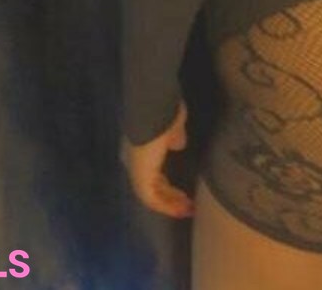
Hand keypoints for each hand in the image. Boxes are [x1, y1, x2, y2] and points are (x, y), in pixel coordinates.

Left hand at [120, 100, 194, 218]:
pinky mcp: (140, 178)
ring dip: (170, 204)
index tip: (181, 192)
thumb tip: (177, 144)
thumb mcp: (172, 127)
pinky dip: (167, 206)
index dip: (166, 185)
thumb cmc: (163, 115)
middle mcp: (134, 163)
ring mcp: (136, 171)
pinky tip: (180, 209)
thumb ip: (174, 137)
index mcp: (140, 149)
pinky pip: (152, 199)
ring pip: (152, 195)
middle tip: (187, 204)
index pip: (152, 173)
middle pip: (151, 186)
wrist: (151, 112)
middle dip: (170, 197)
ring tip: (187, 209)